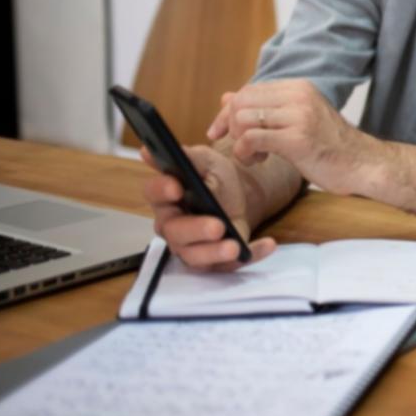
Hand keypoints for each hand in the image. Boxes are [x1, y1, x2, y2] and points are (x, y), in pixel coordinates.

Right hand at [140, 145, 275, 270]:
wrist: (241, 194)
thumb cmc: (215, 178)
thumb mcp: (207, 162)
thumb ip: (186, 158)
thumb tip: (149, 150)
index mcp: (166, 198)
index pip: (154, 194)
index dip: (162, 190)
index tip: (177, 187)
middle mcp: (173, 226)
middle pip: (175, 232)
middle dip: (196, 230)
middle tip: (217, 226)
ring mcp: (192, 246)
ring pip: (195, 256)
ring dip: (215, 253)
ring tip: (234, 246)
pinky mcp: (214, 260)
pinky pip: (228, 265)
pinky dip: (249, 255)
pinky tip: (267, 245)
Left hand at [207, 79, 375, 197]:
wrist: (363, 164)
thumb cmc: (331, 146)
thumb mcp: (297, 120)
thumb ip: (265, 108)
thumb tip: (227, 97)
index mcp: (299, 87)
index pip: (248, 91)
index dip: (227, 112)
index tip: (219, 132)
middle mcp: (299, 96)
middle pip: (241, 102)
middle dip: (230, 127)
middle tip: (242, 147)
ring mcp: (299, 116)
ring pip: (242, 119)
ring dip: (239, 142)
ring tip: (254, 156)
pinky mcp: (297, 139)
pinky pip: (251, 139)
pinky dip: (245, 152)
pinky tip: (258, 161)